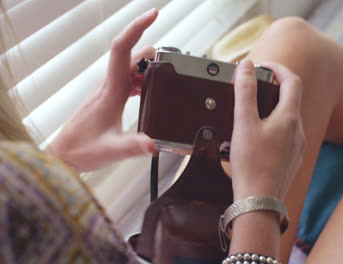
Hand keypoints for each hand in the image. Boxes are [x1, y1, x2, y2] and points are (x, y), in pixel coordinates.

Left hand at [48, 9, 158, 171]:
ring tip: (164, 76)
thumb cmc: (82, 149)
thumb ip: (135, 146)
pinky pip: (127, 78)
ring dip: (147, 65)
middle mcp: (109, 85)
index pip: (122, 49)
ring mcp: (108, 90)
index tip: (153, 15)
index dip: (137, 28)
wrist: (64, 154)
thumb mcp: (112, 149)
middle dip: (151, 50)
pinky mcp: (108, 97)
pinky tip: (148, 90)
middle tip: (171, 61)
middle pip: (130, 54)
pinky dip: (141, 77)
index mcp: (111, 91)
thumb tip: (155, 145)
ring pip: (129, 65)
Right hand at [230, 60, 304, 200]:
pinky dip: (273, 128)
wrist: (259, 201)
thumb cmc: (251, 164)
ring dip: (273, 109)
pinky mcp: (292, 159)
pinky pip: (286, 136)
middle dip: (273, 88)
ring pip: (288, 118)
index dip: (278, 68)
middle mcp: (298, 130)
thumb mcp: (243, 123)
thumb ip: (245, 92)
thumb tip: (247, 66)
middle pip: (290, 99)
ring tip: (251, 114)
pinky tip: (257, 138)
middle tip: (254, 87)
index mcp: (289, 117)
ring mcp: (296, 146)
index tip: (263, 66)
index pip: (291, 80)